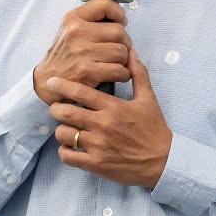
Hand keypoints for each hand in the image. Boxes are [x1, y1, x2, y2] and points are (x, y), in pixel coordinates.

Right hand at [31, 0, 131, 100]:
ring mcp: (82, 51)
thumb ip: (91, 21)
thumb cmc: (65, 54)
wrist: (47, 79)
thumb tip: (120, 19)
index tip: (121, 22)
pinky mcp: (87, 71)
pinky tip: (117, 74)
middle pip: (119, 32)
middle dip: (125, 42)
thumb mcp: (70, 29)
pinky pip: (119, 70)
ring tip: (116, 62)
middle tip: (118, 49)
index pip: (104, 3)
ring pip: (122, 52)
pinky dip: (123, 74)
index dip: (118, 13)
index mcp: (73, 18)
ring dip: (124, 60)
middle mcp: (77, 32)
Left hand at [44, 48, 171, 188]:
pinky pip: (68, 156)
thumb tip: (131, 51)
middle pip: (66, 112)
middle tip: (57, 107)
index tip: (52, 82)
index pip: (80, 92)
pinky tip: (71, 146)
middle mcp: (102, 125)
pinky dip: (65, 150)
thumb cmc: (154, 129)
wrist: (163, 161)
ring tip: (67, 128)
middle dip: (56, 108)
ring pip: (64, 134)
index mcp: (113, 107)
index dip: (62, 85)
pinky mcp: (95, 164)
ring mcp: (97, 146)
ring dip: (61, 130)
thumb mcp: (148, 99)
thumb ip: (138, 73)